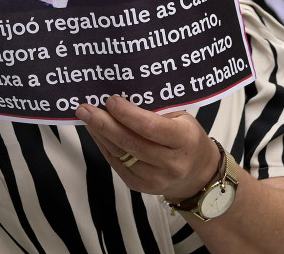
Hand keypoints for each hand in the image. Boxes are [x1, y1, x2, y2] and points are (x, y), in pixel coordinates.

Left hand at [76, 96, 219, 201]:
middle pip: (131, 143)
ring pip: (120, 154)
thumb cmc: (188, 137)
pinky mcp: (140, 187)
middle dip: (105, 124)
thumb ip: (157, 111)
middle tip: (85, 109)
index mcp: (184, 140)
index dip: (128, 114)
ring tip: (87, 117)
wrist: (197, 174)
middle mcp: (171, 163)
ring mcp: (155, 179)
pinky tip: (97, 133)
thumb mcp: (182, 119)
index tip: (111, 100)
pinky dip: (104, 147)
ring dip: (100, 135)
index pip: (151, 127)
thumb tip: (125, 97)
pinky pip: (116, 164)